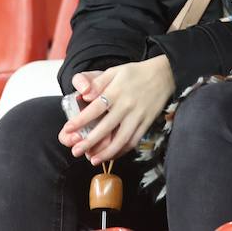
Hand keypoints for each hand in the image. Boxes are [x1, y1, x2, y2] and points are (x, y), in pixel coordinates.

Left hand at [58, 57, 175, 164]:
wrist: (164, 75)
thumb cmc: (135, 73)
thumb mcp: (115, 71)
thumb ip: (98, 82)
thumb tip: (84, 95)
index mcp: (116, 91)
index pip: (95, 109)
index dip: (80, 120)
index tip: (67, 129)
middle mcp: (127, 105)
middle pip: (106, 127)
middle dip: (89, 142)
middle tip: (75, 151)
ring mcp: (138, 116)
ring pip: (121, 139)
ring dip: (106, 152)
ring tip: (93, 160)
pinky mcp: (147, 123)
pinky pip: (134, 141)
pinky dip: (122, 151)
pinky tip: (111, 155)